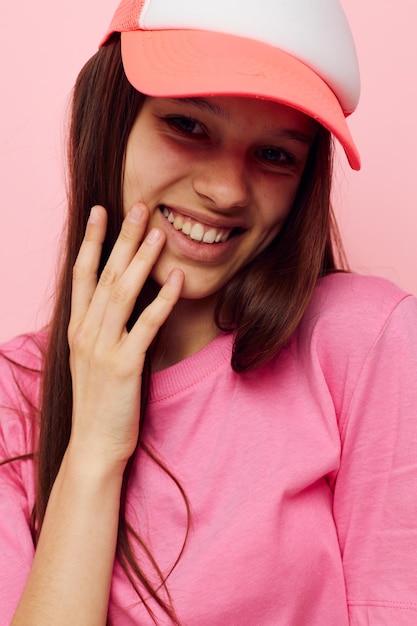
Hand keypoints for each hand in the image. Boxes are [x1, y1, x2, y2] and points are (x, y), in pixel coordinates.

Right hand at [67, 203, 183, 468]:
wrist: (94, 446)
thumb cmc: (99, 403)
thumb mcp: (92, 360)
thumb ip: (101, 329)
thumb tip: (117, 303)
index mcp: (77, 329)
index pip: (82, 275)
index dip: (92, 242)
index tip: (101, 212)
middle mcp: (86, 333)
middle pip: (105, 275)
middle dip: (121, 239)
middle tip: (138, 206)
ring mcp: (102, 349)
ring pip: (122, 293)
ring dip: (141, 260)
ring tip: (158, 231)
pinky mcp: (124, 366)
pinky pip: (146, 325)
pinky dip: (161, 300)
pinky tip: (177, 279)